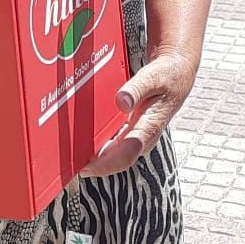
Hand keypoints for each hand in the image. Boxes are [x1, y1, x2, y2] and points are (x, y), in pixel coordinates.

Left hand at [82, 49, 196, 176]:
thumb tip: (121, 102)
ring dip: (93, 156)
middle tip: (67, 163)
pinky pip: (112, 143)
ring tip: (70, 155)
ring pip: (112, 153)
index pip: (125, 156)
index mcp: (149, 128)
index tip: (86, 168)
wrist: (177, 74)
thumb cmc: (167, 76)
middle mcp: (142, 138)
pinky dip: (98, 144)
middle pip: (114, 159)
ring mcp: (137, 137)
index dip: (105, 166)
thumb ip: (136, 89)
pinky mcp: (131, 132)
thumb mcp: (153, 77)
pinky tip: (82, 141)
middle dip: (92, 164)